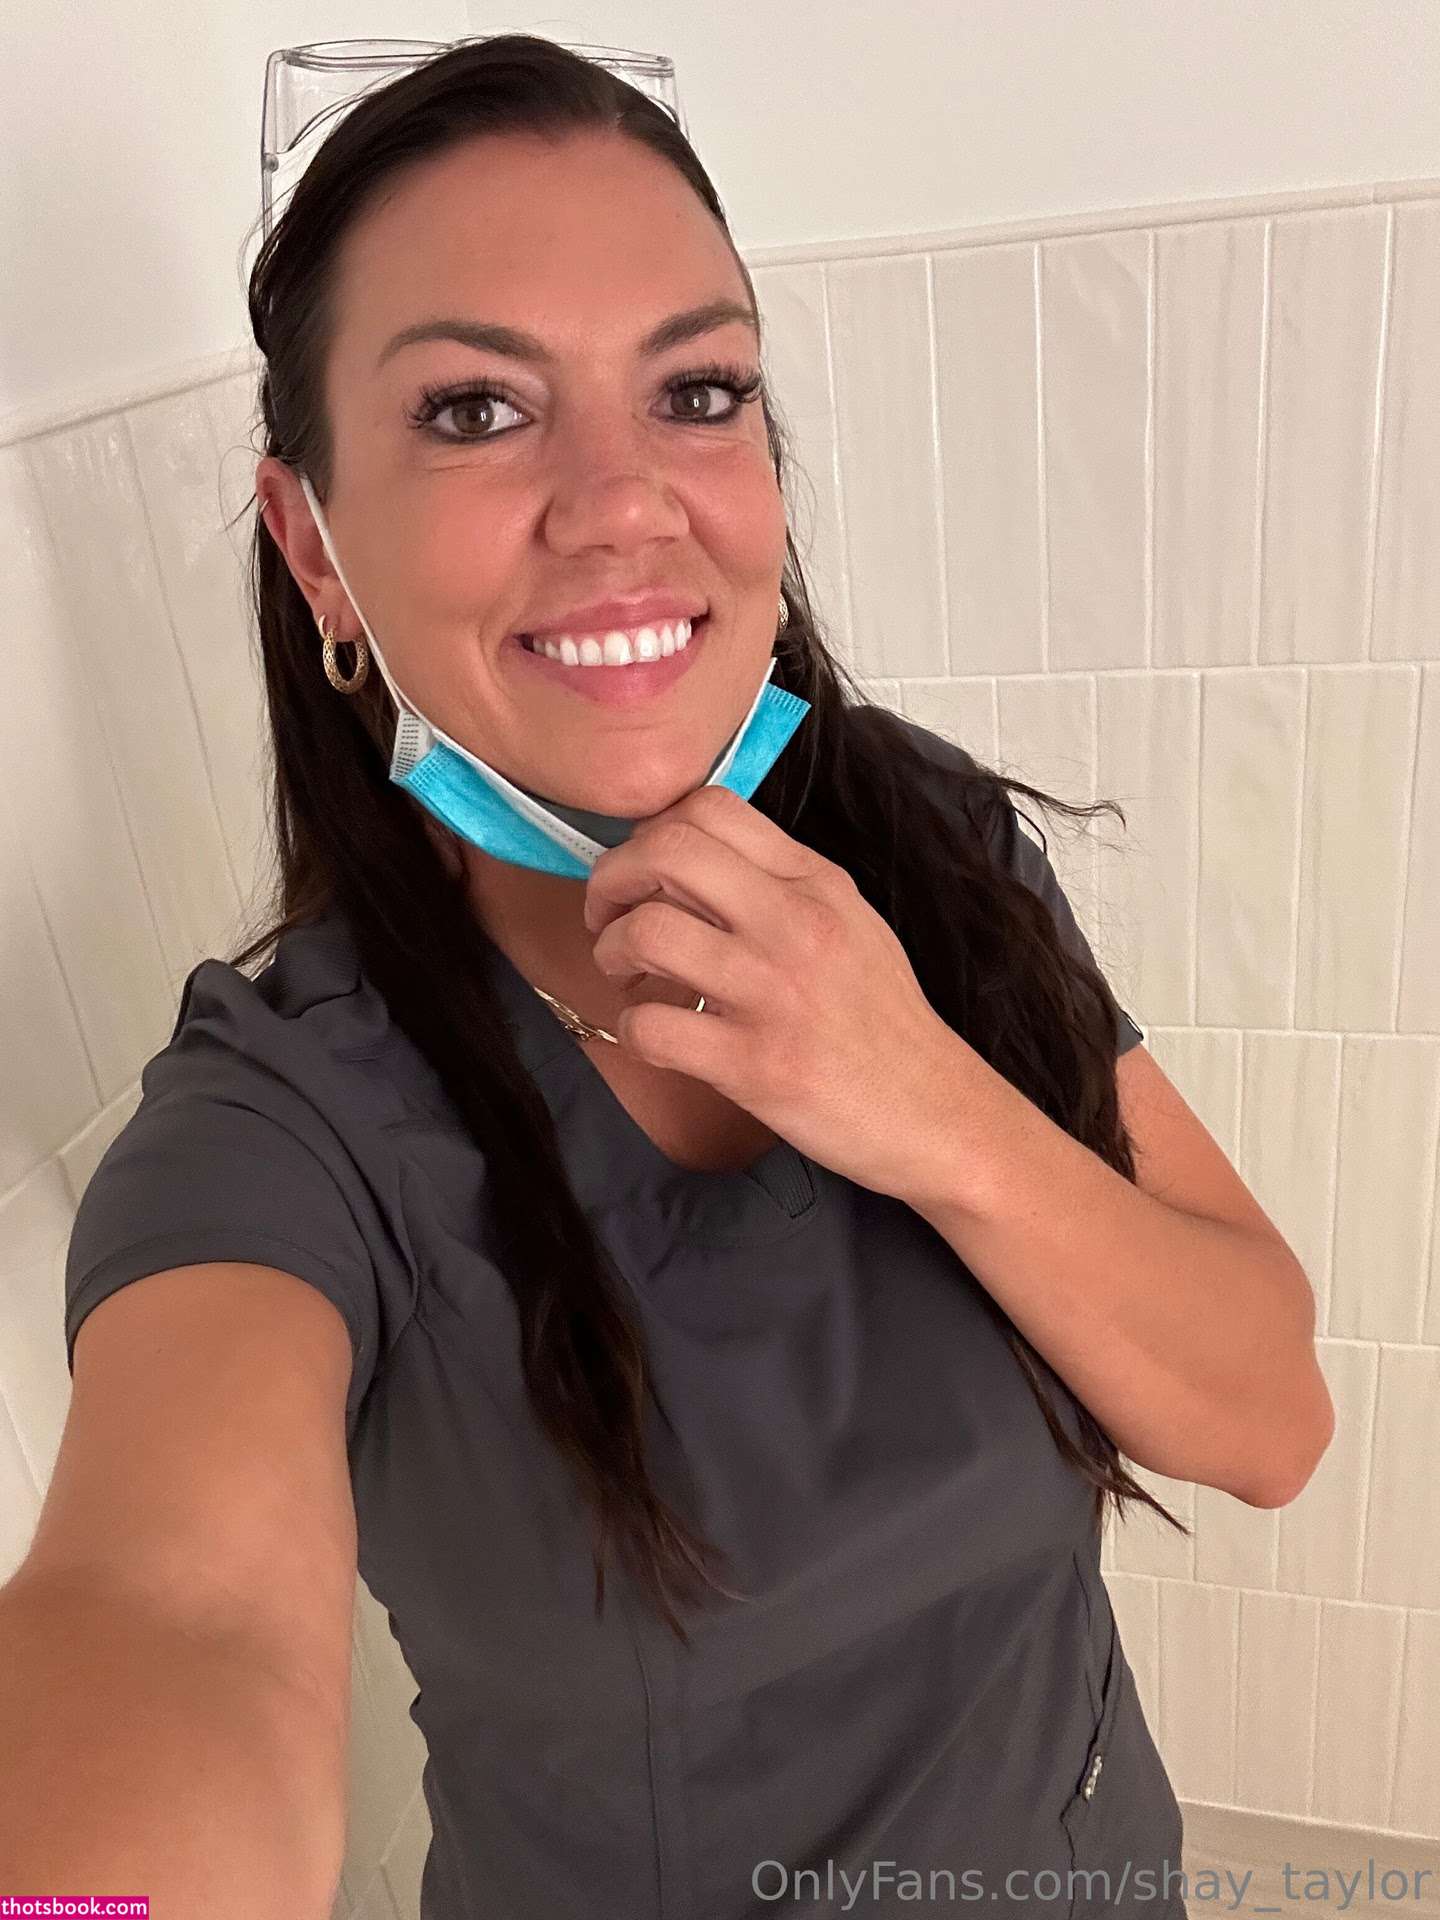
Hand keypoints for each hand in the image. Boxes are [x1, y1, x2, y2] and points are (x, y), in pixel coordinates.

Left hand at [581, 784, 972, 1199]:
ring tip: (626, 975)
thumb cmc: (882, 1023)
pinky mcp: (754, 1064)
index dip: (650, 833)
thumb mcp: (851, 924)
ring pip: (647, 932)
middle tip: (608, 918)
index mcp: (815, 883)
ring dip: (611, 952)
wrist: (936, 1113)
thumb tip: (691, 864)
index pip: (709, 808)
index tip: (643, 873)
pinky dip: (632, 1027)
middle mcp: (794, 925)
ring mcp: (773, 994)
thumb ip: (781, 886)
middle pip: (666, 852)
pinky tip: (654, 1033)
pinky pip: (651, 1026)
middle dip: (611, 881)